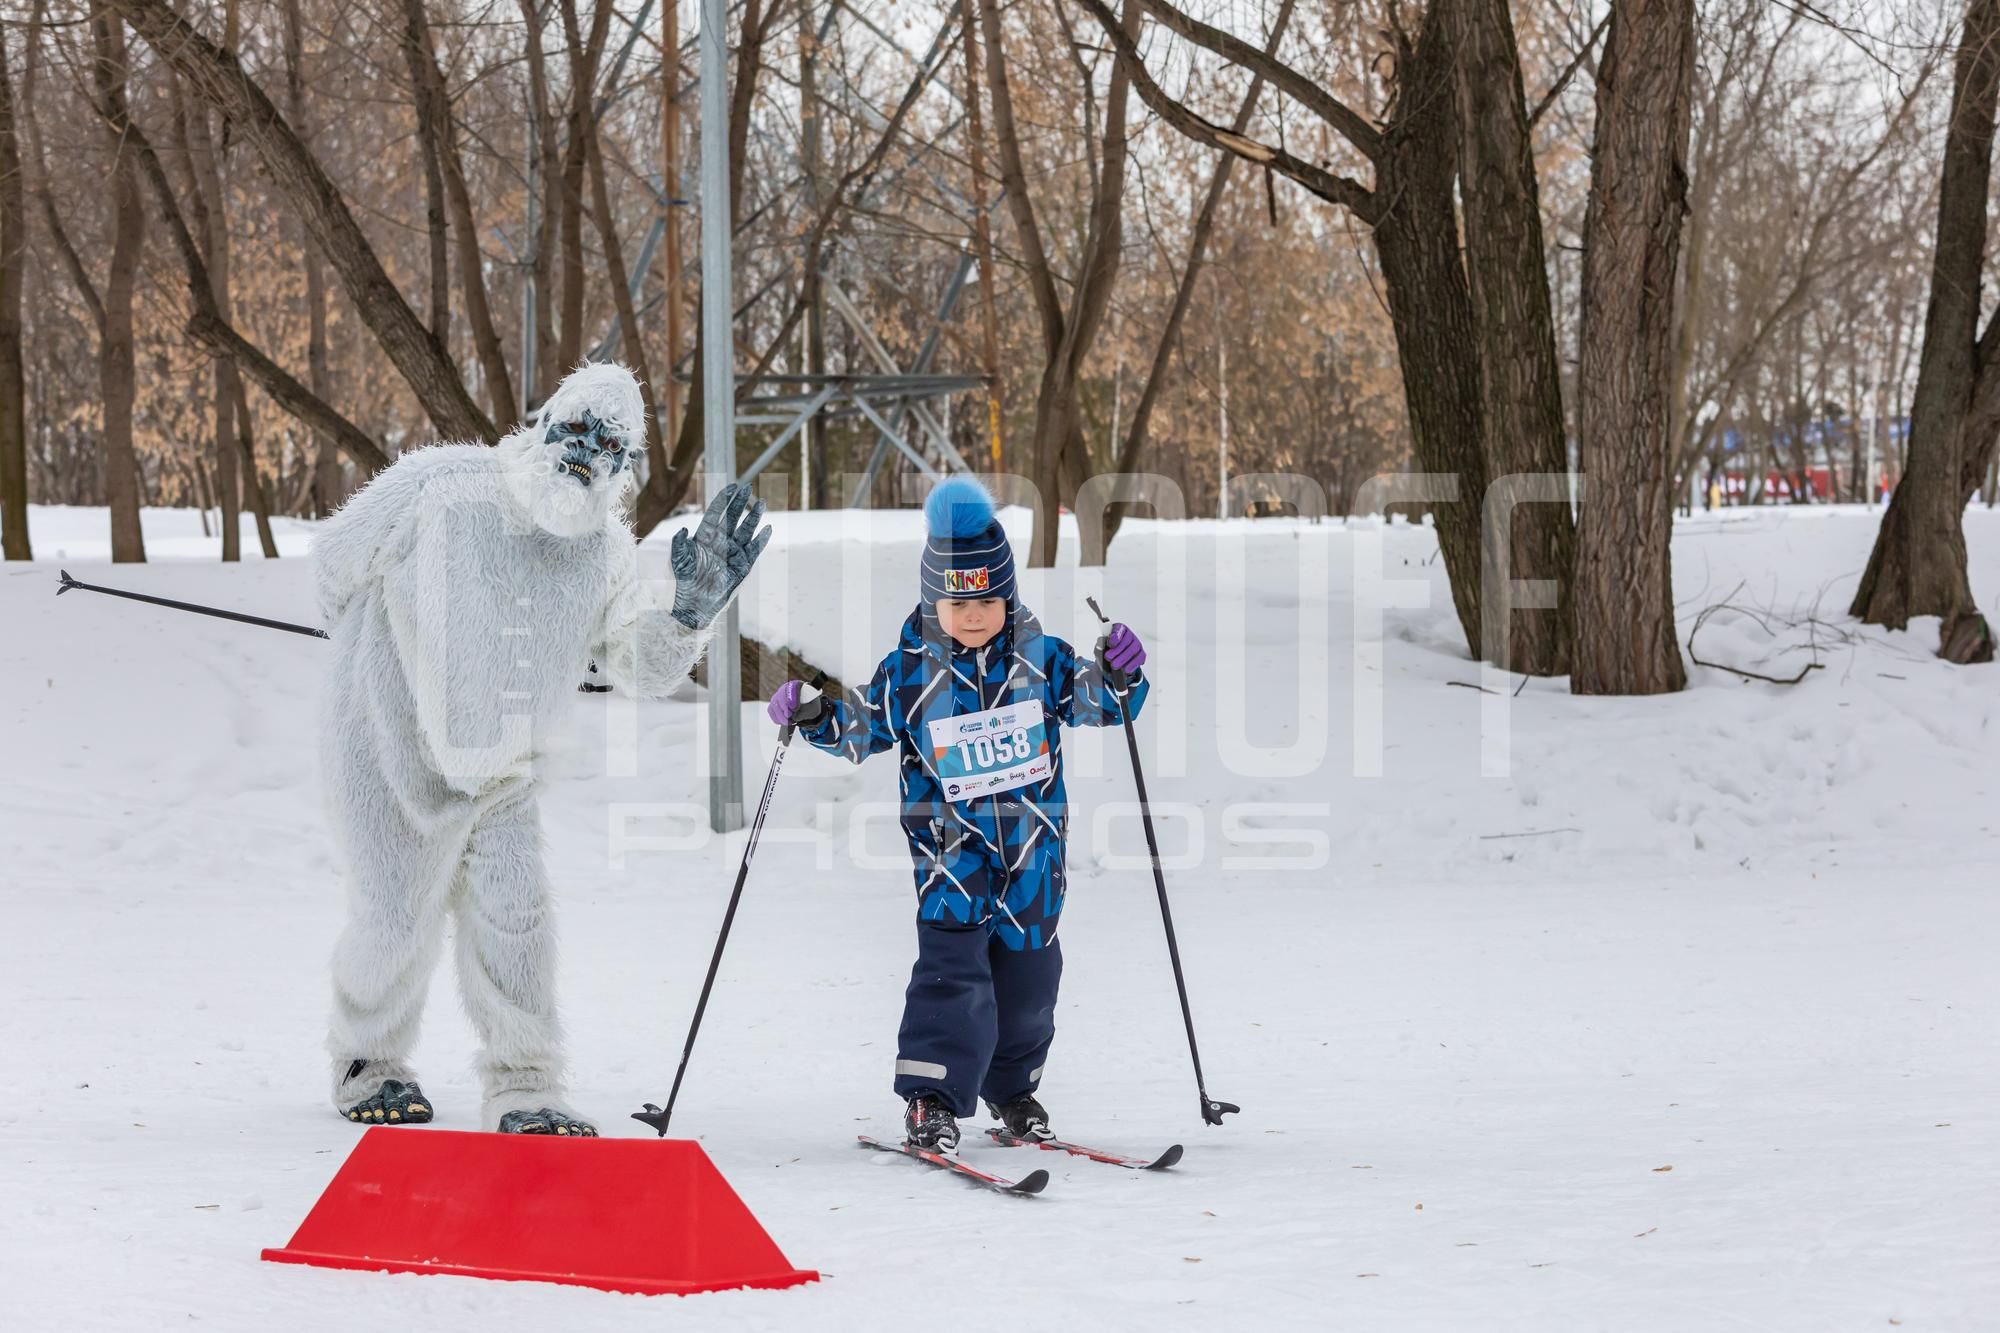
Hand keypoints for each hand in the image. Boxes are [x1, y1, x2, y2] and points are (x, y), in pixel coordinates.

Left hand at [671, 483, 773, 629]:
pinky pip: (753, 550)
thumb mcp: (677, 561)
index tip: (732, 486)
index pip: (716, 513)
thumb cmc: (682, 583)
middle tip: (748, 486)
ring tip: (762, 503)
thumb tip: (684, 529)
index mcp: (704, 537)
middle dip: (740, 502)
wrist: (692, 606)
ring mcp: (732, 554)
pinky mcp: (742, 567)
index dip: (724, 499)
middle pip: (733, 518)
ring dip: (753, 517)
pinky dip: (760, 540)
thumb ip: (679, 544)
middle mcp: (720, 543)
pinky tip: (767, 529)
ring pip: (745, 531)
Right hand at [767, 679, 826, 728]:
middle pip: (781, 696)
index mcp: (797, 685)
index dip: (792, 699)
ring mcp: (778, 696)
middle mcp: (785, 688)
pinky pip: (771, 710)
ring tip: (789, 722)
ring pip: (775, 704)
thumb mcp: (813, 708)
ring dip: (781, 716)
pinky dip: (776, 718)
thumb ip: (806, 712)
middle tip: (790, 717)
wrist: (806, 707)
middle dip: (785, 708)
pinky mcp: (773, 704)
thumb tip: (794, 717)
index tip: (795, 709)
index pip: (792, 688)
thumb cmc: (810, 705)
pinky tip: (782, 722)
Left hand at [1099, 623, 1145, 685]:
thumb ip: (1100, 646)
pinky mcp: (1141, 653)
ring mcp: (1136, 643)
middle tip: (1108, 658)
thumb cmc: (1107, 651)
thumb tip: (1100, 647)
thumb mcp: (1100, 648)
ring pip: (1134, 649)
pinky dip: (1133, 664)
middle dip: (1117, 650)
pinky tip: (1126, 669)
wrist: (1113, 661)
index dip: (1115, 636)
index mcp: (1118, 629)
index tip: (1110, 644)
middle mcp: (1129, 634)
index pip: (1119, 629)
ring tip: (1114, 665)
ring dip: (1124, 658)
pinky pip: (1140, 657)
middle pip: (1127, 640)